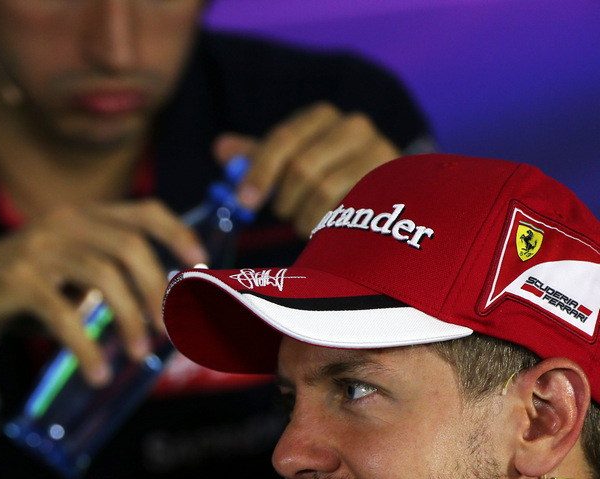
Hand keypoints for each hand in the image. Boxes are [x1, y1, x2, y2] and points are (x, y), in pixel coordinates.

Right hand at [0, 200, 204, 384]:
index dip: (179, 234)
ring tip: (137, 354)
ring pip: (105, 278)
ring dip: (130, 320)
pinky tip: (97, 373)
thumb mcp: (64, 274)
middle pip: (130, 246)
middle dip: (157, 290)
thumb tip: (162, 311)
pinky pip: (66, 315)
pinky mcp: (18, 280)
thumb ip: (103, 278)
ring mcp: (39, 248)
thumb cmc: (15, 294)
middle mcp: (63, 222)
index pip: (144, 211)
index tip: (202, 266)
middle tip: (169, 330)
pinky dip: (87, 348)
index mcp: (80, 215)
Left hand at [215, 102, 401, 235]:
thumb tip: (220, 147)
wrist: (385, 189)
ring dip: (304, 216)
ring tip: (304, 222)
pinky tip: (327, 227)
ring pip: (324, 191)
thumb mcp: (289, 161)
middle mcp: (353, 125)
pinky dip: (329, 224)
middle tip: (280, 213)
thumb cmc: (325, 174)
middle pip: (301, 167)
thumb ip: (257, 156)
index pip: (282, 139)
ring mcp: (378, 151)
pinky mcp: (393, 182)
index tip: (244, 201)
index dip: (259, 171)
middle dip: (283, 199)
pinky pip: (350, 209)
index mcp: (320, 116)